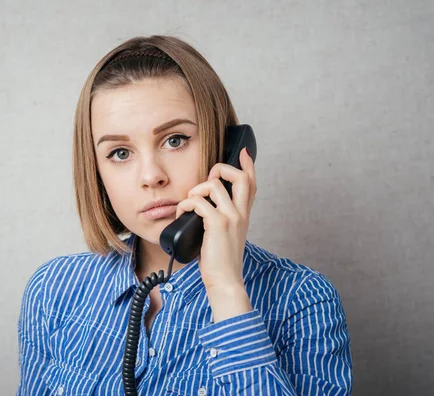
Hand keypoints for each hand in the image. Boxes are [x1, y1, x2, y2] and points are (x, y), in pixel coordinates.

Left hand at [175, 147, 256, 320]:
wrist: (225, 280)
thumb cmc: (220, 260)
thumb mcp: (225, 235)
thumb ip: (220, 218)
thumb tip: (203, 205)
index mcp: (243, 215)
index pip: (251, 183)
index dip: (248, 165)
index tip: (244, 152)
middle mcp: (240, 213)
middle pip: (240, 176)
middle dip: (221, 169)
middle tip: (208, 180)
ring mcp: (230, 218)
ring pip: (213, 186)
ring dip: (194, 190)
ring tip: (188, 205)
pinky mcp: (217, 224)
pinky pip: (198, 202)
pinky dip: (185, 205)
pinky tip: (181, 214)